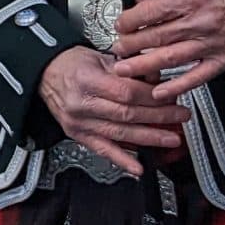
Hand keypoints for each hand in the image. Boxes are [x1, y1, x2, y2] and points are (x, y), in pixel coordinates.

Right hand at [37, 47, 189, 177]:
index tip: (171, 99)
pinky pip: (102, 150)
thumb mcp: (100, 57)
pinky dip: (122, 160)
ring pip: (120, 134)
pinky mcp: (78, 135)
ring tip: (171, 139)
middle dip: (159, 118)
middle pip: (127, 114)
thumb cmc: (71, 63)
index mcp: (87, 80)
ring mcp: (79, 123)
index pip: (127, 92)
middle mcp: (82, 104)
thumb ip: (129, 70)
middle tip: (180, 117)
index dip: (153, 98)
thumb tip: (157, 80)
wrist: (44, 74)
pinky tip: (138, 168)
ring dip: (149, 139)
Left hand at [113, 0, 224, 99]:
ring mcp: (211, 43)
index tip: (119, 26)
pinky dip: (177, 85)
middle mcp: (200, 21)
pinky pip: (197, 76)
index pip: (151, 12)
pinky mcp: (224, 59)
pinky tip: (160, 92)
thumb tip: (142, 1)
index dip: (130, 21)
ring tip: (125, 70)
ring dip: (144, 65)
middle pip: (156, 36)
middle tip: (115, 51)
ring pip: (170, 57)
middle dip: (130, 45)